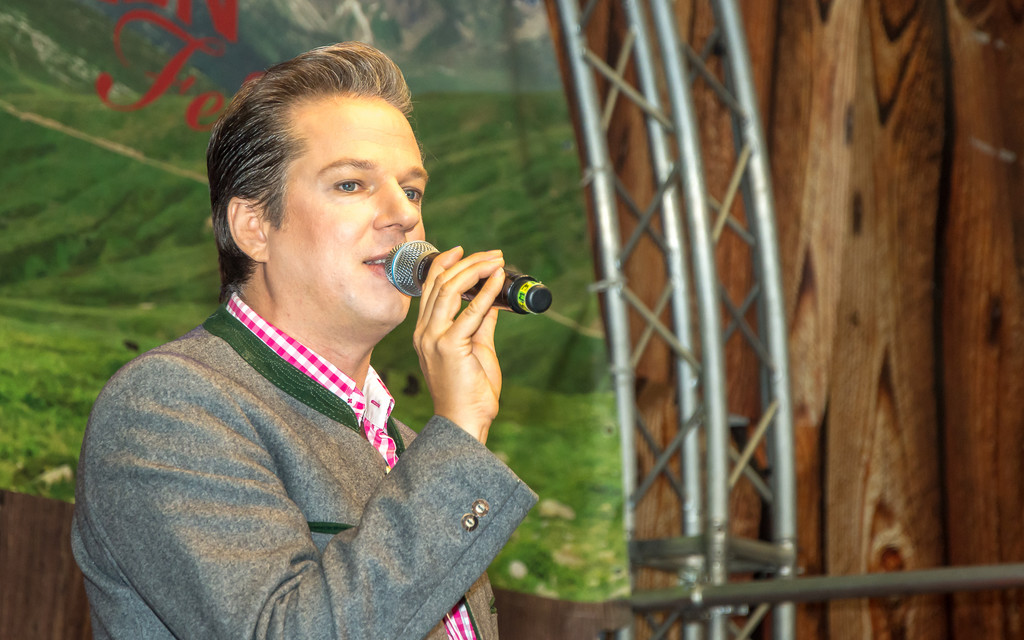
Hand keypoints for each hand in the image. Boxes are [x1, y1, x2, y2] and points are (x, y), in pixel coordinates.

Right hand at [413, 247, 504, 442]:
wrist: (464, 422)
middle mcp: (424, 332)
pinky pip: (470, 311)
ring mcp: (433, 338)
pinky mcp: (449, 346)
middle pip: (440, 283)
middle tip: (493, 254)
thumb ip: (481, 321)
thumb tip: (492, 299)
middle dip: (468, 262)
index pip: (430, 288)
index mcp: (425, 332)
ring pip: (450, 290)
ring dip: (476, 270)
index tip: (463, 251)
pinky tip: (498, 279)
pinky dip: (486, 291)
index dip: (445, 264)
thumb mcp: (476, 348)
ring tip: (496, 260)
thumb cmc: (469, 391)